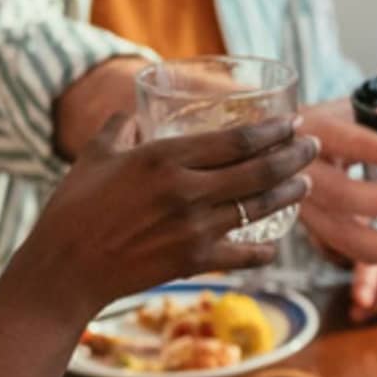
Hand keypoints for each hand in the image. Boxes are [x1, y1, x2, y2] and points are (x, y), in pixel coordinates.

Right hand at [12, 113, 315, 320]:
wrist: (64, 267)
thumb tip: (135, 108)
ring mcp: (194, 228)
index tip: (293, 122)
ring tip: (306, 183)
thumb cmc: (74, 207)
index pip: (237, 140)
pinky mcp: (193, 261)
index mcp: (165, 157)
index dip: (273, 131)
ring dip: (289, 194)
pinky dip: (263, 251)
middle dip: (294, 156)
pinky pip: (243, 255)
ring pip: (258, 208)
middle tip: (312, 146)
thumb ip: (120, 126)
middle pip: (260, 171)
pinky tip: (274, 245)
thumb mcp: (96, 154)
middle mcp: (187, 191)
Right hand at [296, 100, 376, 263]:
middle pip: (338, 194)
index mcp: (313, 129)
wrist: (274, 147)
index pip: (339, 138)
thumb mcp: (352, 110)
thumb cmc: (324, 127)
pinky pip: (345, 249)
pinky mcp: (312, 228)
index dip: (369, 147)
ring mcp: (303, 205)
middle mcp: (301, 170)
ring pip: (340, 234)